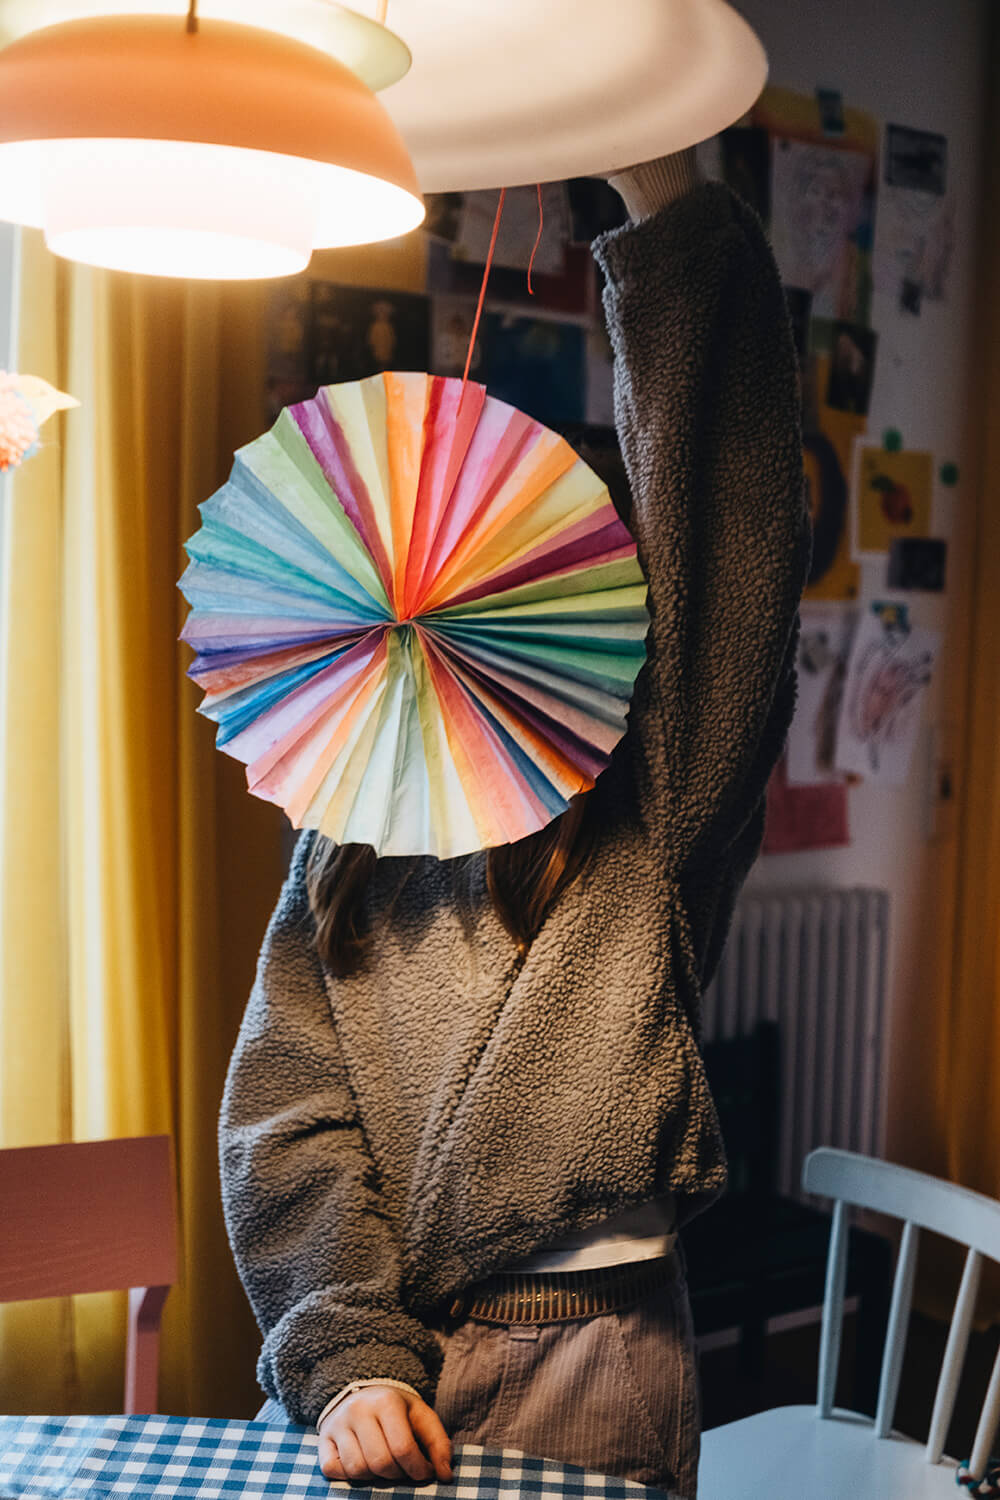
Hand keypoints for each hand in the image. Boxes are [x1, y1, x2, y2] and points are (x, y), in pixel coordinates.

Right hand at [318, 1385, 452, 1486]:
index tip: (424, 1472)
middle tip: (404, 1470)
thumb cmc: (397, 1410)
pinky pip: (332, 1470)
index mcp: (386, 1401)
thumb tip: (445, 1475)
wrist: (363, 1392)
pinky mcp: (322, 1438)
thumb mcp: (421, 1416)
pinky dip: (348, 1475)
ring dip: (374, 1477)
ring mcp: (337, 1424)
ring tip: (383, 1465)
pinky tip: (362, 1464)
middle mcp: (358, 1409)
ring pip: (356, 1469)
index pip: (403, 1448)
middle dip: (397, 1475)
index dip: (418, 1469)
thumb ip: (438, 1443)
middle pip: (380, 1462)